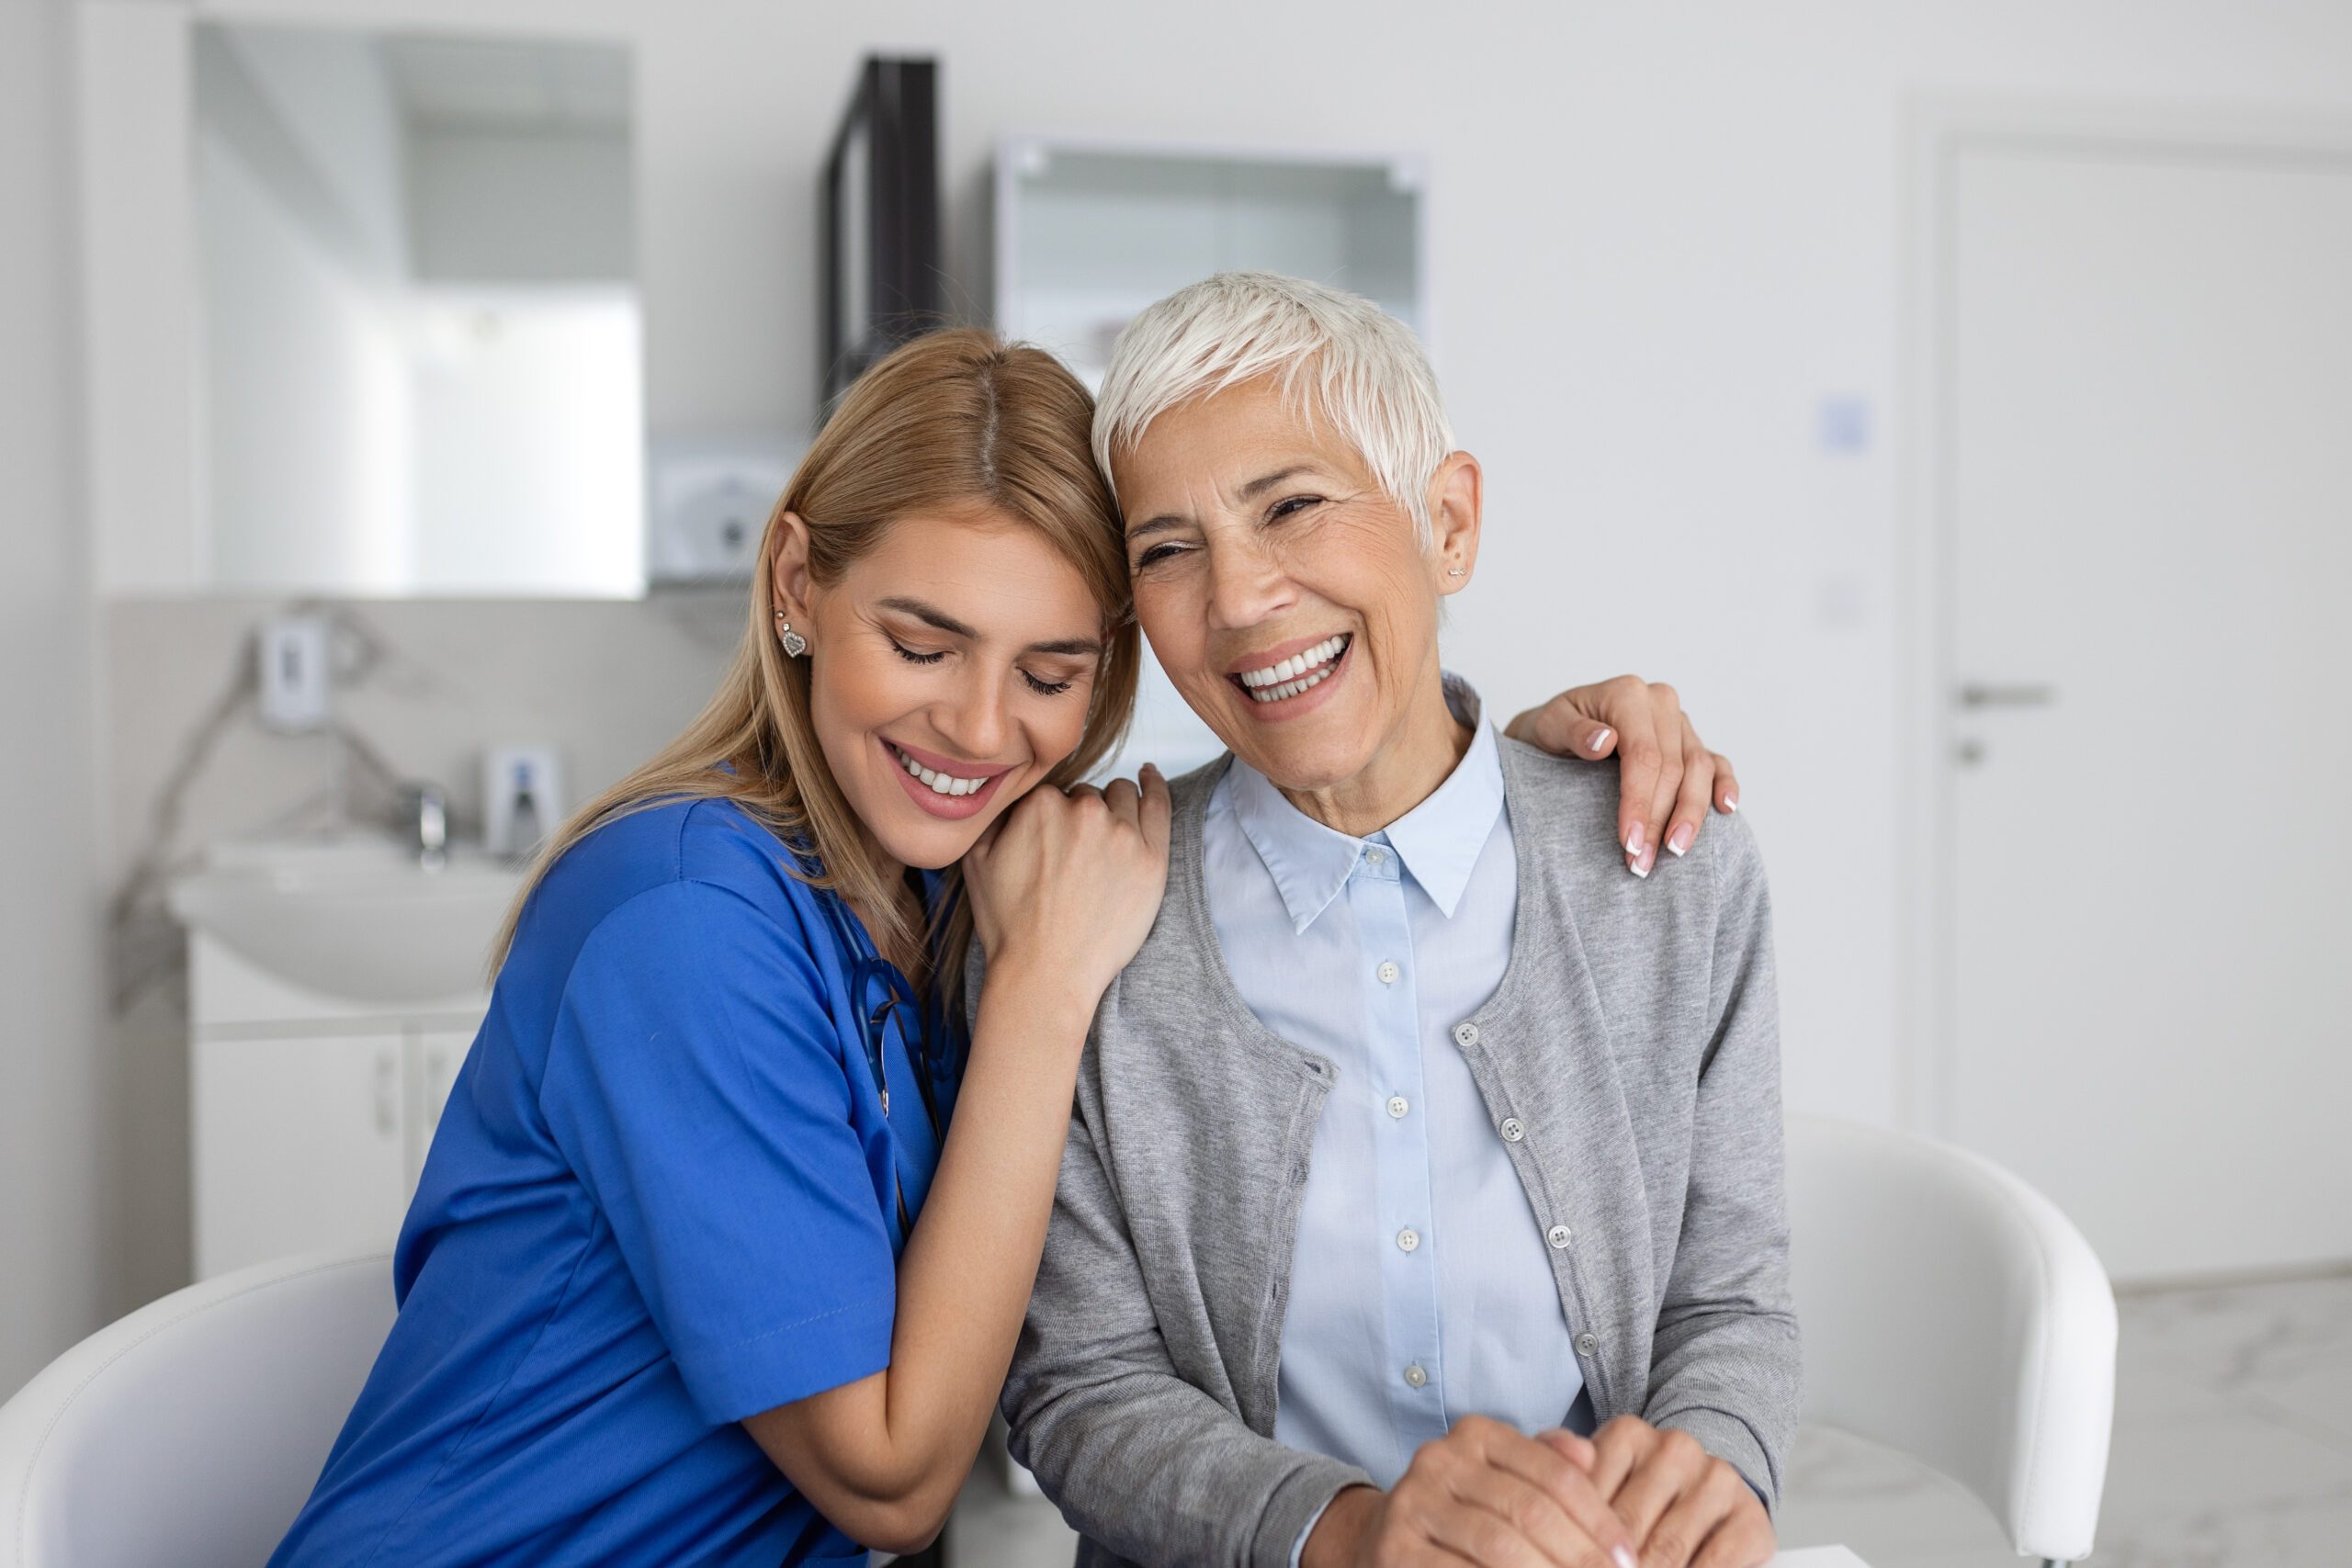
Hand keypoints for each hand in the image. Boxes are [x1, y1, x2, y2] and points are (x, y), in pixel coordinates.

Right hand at [963, 764, 1171, 1012]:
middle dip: (1082, 818)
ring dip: (1115, 809)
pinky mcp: (1152, 857)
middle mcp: (1084, 810)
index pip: (1054, 793)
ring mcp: (1122, 833)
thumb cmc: (1010, 926)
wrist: (1045, 974)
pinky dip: (1155, 785)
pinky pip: (1159, 804)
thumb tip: (1009, 791)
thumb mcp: (976, 861)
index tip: (1052, 846)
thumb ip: (994, 815)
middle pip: (1089, 796)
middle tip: (1076, 859)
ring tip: (1106, 842)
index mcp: (1040, 803)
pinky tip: (1150, 776)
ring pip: (1122, 797)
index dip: (1052, 821)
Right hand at [1304, 1416, 1638, 1567]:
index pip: (1556, 1474)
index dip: (1599, 1519)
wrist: (1380, 1543)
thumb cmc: (1464, 1515)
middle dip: (1580, 1556)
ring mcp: (1412, 1504)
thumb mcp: (1505, 1481)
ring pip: (1500, 1545)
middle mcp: (1440, 1459)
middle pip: (1531, 1510)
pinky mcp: (1396, 1550)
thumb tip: (1590, 1455)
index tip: (1628, 1560)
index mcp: (1477, 1435)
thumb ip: (1549, 1466)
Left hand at [1505, 677, 1738, 878]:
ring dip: (1690, 815)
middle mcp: (1660, 703)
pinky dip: (1723, 785)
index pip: (1644, 756)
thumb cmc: (1550, 730)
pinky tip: (1725, 809)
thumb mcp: (1547, 727)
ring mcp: (1679, 723)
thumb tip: (1604, 740)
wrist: (1554, 732)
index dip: (1640, 802)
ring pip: (1699, 769)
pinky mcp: (1689, 742)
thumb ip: (1573, 731)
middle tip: (1641, 862)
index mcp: (1627, 695)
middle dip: (1658, 820)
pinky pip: (1715, 762)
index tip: (1628, 842)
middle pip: (1673, 768)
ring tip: (1675, 852)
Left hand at [1540, 1418, 1772, 1567]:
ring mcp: (1717, 1481)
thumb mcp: (1594, 1480)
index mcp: (1628, 1434)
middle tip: (1590, 1567)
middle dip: (1607, 1561)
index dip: (1572, 1541)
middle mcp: (1675, 1449)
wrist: (1706, 1496)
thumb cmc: (1636, 1496)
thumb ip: (1562, 1469)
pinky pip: (1715, 1564)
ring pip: (1668, 1548)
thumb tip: (1553, 1468)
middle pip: (1626, 1527)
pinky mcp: (1750, 1518)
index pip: (1588, 1495)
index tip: (1559, 1559)